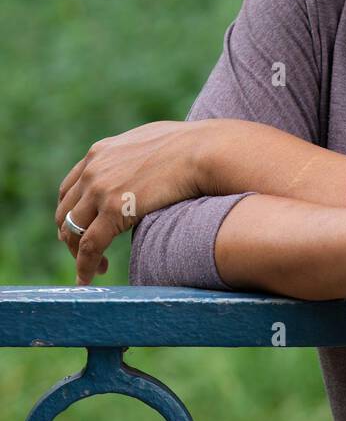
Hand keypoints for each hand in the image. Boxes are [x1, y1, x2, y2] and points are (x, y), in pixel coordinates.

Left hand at [55, 120, 210, 284]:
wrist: (203, 151)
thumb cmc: (190, 146)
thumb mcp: (148, 142)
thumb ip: (132, 156)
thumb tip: (142, 168)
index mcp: (99, 153)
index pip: (70, 189)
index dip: (72, 214)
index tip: (82, 230)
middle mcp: (93, 170)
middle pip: (66, 213)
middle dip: (72, 236)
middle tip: (89, 253)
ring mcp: (100, 189)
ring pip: (73, 231)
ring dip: (79, 254)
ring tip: (97, 269)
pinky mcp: (113, 209)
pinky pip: (89, 246)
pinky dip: (85, 266)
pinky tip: (89, 278)